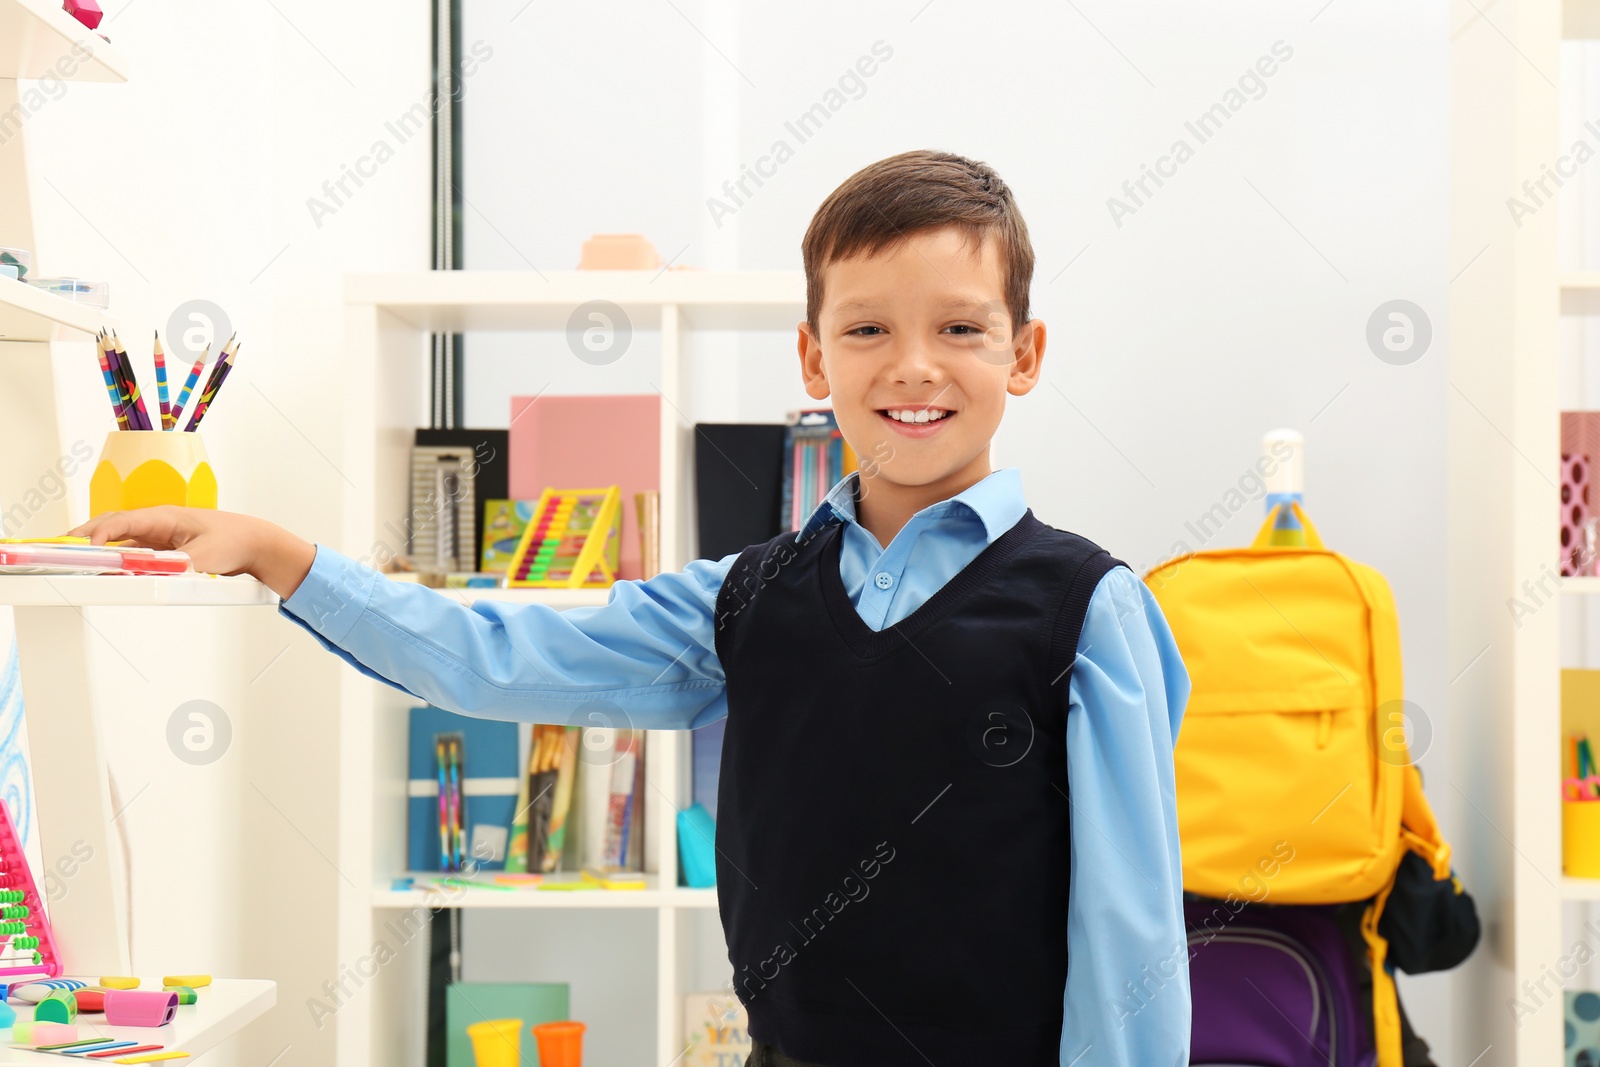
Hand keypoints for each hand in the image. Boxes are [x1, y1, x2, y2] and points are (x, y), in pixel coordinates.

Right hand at [67, 506, 316, 597]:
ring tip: (72, 559)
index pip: (122, 521)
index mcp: (164, 516)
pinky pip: (130, 550)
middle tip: (60, 549)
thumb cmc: (234, 540)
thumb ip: (178, 567)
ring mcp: (158, 534)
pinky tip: (101, 568)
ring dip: (97, 547)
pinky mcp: (162, 547)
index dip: (100, 533)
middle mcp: (157, 522)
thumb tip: (155, 574)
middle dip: (85, 536)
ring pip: (118, 539)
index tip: (85, 547)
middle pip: (112, 526)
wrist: (255, 542)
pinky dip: (114, 557)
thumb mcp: (205, 558)